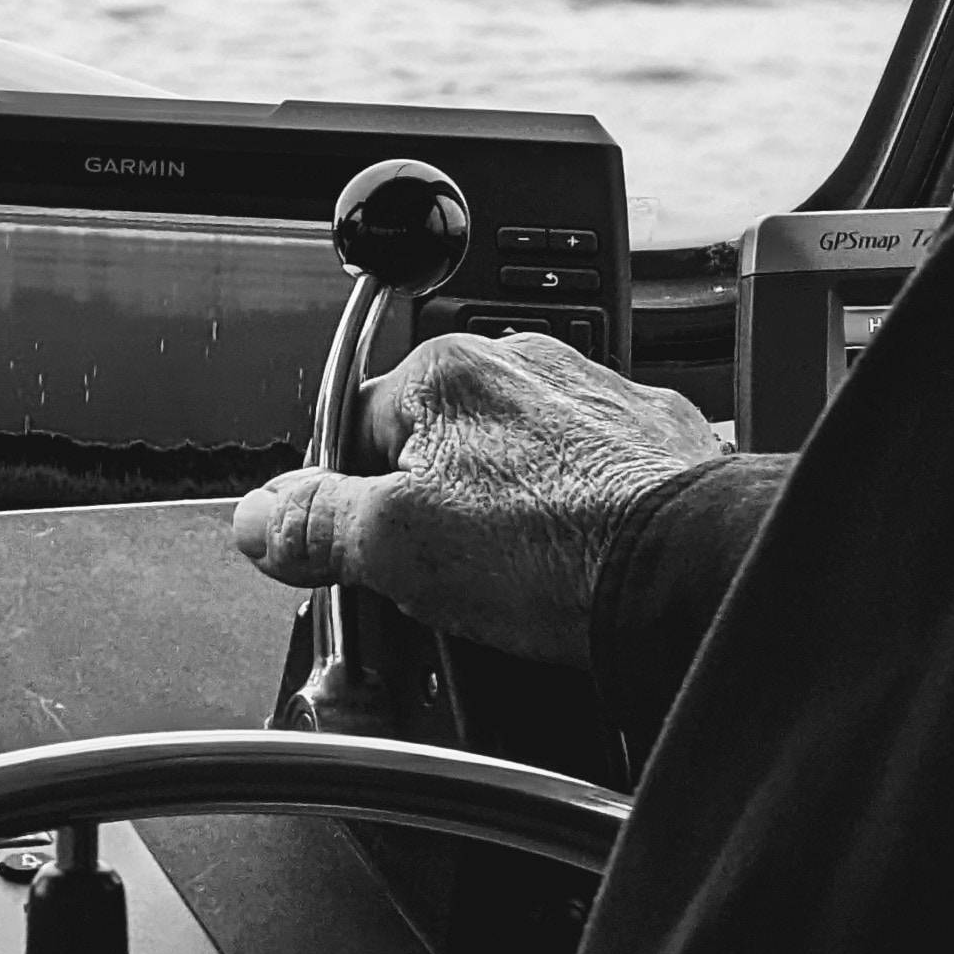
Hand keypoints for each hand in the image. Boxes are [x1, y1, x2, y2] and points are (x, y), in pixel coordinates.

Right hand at [230, 328, 721, 663]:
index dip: (347, 505)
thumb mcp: (395, 547)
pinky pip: (588, 483)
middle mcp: (527, 366)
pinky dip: (576, 523)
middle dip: (431, 514)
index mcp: (447, 369)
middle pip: (436, 448)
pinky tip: (576, 574)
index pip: (353, 427)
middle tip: (442, 584)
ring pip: (515, 466)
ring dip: (505, 520)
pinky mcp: (656, 449)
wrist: (694, 579)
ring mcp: (598, 403)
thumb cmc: (559, 552)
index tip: (362, 558)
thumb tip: (259, 519)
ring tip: (516, 587)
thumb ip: (313, 524)